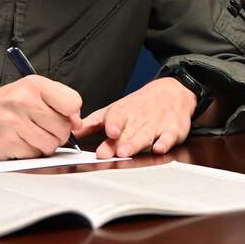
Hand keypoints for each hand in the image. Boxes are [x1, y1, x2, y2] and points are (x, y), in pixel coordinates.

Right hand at [0, 76, 83, 159]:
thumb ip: (54, 103)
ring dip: (42, 146)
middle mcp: (23, 100)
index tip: (61, 117)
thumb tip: (78, 123)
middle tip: (37, 128)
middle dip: (55, 133)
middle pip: (64, 128)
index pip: (74, 102)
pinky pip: (34, 155)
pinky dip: (27, 153)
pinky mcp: (6, 143)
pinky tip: (14, 143)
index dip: (71, 115)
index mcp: (33, 84)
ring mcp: (14, 122)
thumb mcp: (25, 93)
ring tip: (25, 135)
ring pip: (51, 144)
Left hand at [74, 75, 199, 158]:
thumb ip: (93, 123)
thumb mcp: (115, 110)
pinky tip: (159, 148)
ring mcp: (157, 124)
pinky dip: (165, 142)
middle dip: (118, 143)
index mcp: (124, 112)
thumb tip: (71, 131)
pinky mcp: (173, 130)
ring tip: (126, 151)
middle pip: (128, 132)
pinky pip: (169, 136)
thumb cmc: (140, 105)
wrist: (174, 91)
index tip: (108, 131)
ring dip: (136, 143)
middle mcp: (140, 118)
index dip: (112, 123)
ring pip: (146, 135)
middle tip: (107, 153)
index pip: (116, 116)